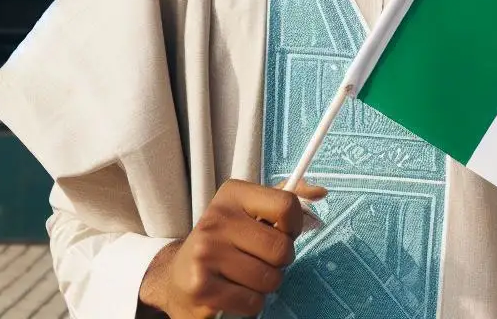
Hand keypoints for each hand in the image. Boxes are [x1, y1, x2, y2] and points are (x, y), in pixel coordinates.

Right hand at [142, 178, 325, 318]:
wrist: (176, 277)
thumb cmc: (223, 242)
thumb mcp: (250, 210)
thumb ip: (284, 199)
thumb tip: (320, 193)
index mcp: (233, 194)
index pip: (286, 205)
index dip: (294, 226)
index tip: (283, 232)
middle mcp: (217, 218)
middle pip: (282, 248)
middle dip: (279, 262)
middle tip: (261, 259)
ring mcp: (207, 252)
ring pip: (270, 279)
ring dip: (265, 284)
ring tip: (245, 275)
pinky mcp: (203, 286)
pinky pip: (253, 302)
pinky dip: (251, 303)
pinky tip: (233, 291)